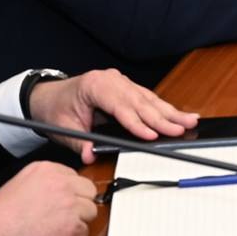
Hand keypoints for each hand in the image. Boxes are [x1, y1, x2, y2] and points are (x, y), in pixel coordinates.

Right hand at [0, 161, 98, 235]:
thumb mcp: (21, 185)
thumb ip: (46, 184)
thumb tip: (65, 190)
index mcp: (48, 170)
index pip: (76, 178)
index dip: (70, 194)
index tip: (60, 204)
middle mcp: (62, 184)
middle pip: (89, 193)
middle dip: (79, 206)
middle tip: (59, 219)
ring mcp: (70, 206)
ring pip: (89, 213)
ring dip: (76, 224)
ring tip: (50, 231)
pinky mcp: (73, 229)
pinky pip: (83, 235)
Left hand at [27, 70, 197, 165]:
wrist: (47, 96)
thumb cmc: (55, 109)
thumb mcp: (62, 129)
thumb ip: (78, 143)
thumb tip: (90, 155)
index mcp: (95, 85)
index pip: (121, 106)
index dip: (137, 122)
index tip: (152, 135)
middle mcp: (112, 80)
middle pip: (141, 101)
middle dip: (162, 117)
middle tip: (182, 128)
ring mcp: (121, 82)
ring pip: (149, 98)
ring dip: (169, 112)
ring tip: (189, 120)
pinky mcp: (126, 87)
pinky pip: (147, 98)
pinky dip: (163, 108)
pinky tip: (178, 115)